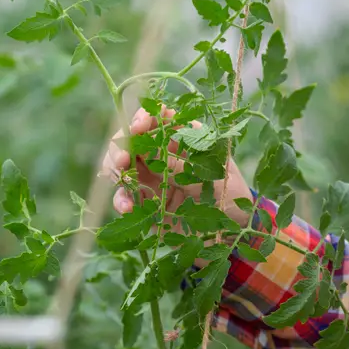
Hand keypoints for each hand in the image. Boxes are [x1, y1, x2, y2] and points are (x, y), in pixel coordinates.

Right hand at [102, 107, 251, 227]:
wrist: (233, 231)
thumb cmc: (230, 196)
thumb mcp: (210, 178)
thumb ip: (180, 166)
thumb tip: (148, 150)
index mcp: (183, 139)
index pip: (157, 118)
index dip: (142, 118)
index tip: (137, 128)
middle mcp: (163, 154)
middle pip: (130, 140)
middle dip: (120, 147)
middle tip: (122, 162)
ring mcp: (152, 177)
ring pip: (121, 166)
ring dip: (115, 171)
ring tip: (122, 183)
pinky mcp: (146, 201)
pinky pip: (125, 196)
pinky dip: (121, 200)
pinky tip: (127, 208)